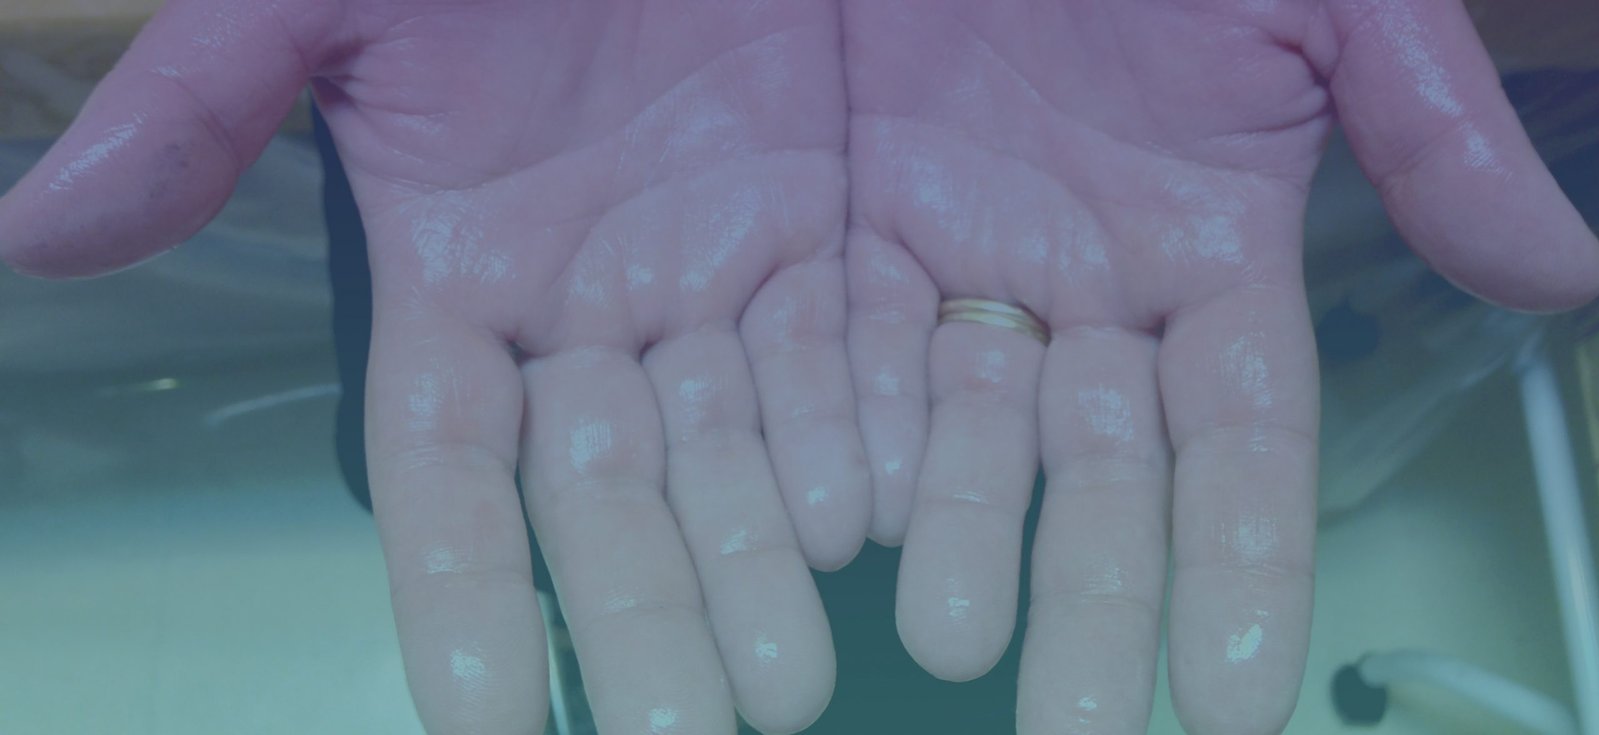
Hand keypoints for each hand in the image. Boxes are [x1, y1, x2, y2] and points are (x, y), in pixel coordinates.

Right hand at [0, 1, 870, 731]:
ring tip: (790, 684)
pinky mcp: (821, 231)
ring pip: (738, 455)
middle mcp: (587, 311)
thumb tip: (27, 234)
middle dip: (643, 619)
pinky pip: (844, 355)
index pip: (452, 477)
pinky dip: (862, 437)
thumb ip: (206, 104)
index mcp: (459, 277)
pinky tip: (879, 530)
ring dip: (764, 566)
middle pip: (611, 499)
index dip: (463, 602)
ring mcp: (711, 278)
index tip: (485, 728)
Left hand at [841, 1, 1598, 732]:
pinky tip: (839, 523)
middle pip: (1098, 484)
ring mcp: (970, 264)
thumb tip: (1563, 273)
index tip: (1240, 697)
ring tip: (952, 645)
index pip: (1240, 449)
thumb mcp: (1334, 2)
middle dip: (1096, 609)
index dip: (1241, 567)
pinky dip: (846, 432)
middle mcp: (1093, 292)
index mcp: (1215, 254)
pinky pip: (851, 351)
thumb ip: (1428, 131)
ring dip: (961, 544)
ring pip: (966, 439)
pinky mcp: (860, 227)